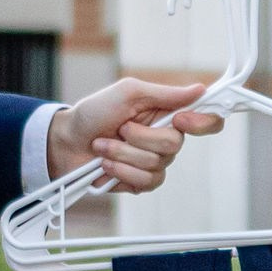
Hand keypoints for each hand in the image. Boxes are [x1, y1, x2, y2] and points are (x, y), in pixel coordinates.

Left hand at [46, 76, 222, 195]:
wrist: (65, 142)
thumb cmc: (94, 113)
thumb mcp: (128, 93)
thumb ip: (164, 94)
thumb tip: (201, 89)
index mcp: (167, 113)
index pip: (205, 120)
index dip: (203, 122)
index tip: (182, 119)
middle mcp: (165, 138)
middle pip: (175, 144)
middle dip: (139, 137)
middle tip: (119, 128)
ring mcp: (154, 161)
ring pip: (156, 164)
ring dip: (123, 153)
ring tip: (104, 145)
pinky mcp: (140, 181)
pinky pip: (146, 181)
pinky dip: (121, 171)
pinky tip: (106, 164)